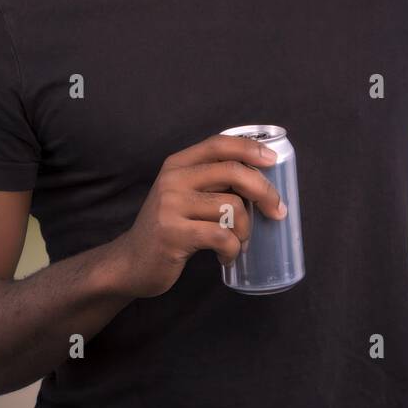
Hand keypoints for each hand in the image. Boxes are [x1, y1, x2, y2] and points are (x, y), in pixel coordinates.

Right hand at [109, 132, 285, 298]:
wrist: (131, 263)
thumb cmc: (169, 229)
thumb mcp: (182, 196)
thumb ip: (210, 182)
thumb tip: (261, 182)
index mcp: (177, 165)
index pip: (219, 144)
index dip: (250, 148)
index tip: (273, 160)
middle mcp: (172, 180)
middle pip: (233, 172)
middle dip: (264, 191)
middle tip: (277, 211)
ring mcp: (170, 206)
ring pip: (231, 208)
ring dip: (245, 231)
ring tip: (239, 243)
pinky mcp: (173, 234)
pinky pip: (221, 237)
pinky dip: (233, 250)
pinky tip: (226, 258)